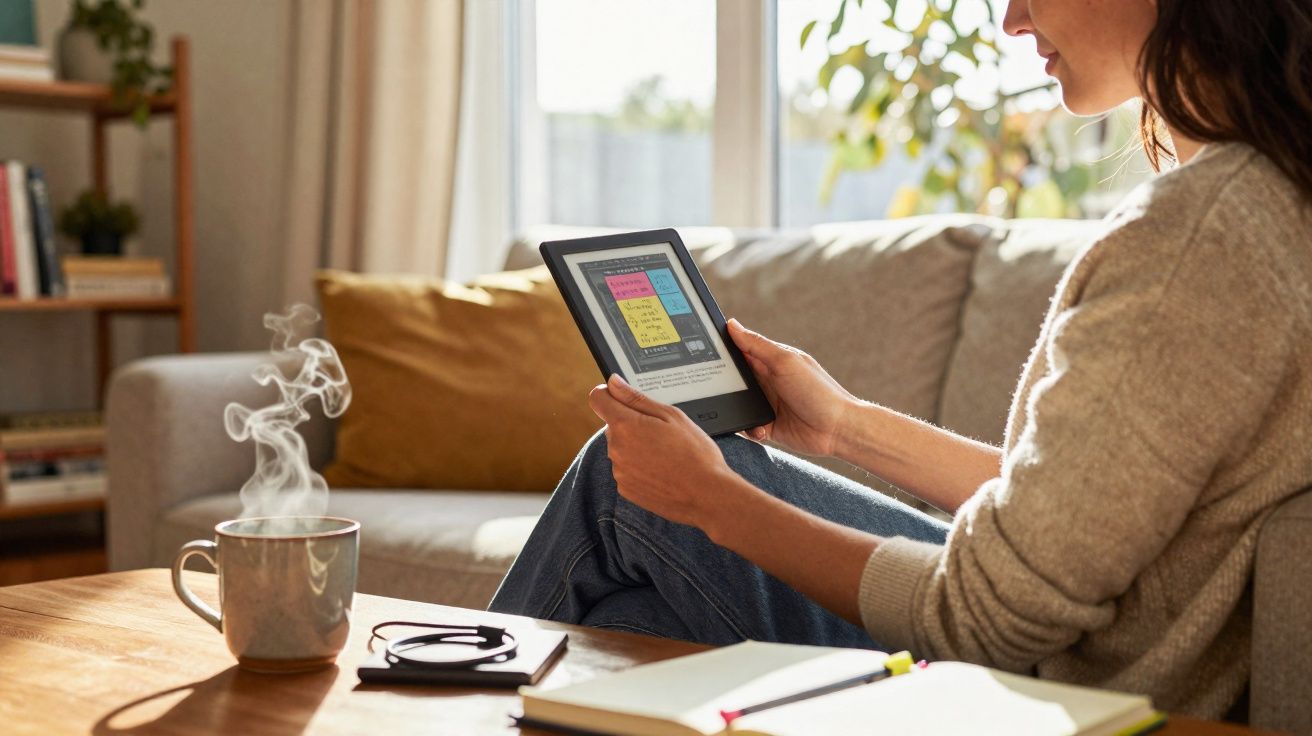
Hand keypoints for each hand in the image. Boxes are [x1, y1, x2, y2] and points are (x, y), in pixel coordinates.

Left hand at [588, 374, 738, 528]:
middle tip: (661, 432)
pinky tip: (662, 470)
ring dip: (636, 447)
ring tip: (665, 454)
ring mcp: (619, 471)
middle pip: (613, 425)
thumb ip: (636, 398)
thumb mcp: (671, 415)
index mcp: (625, 426)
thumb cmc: (694, 454)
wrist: (706, 495)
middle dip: (631, 424)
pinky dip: (639, 468)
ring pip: (621, 448)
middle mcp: (616, 449)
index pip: (598, 399)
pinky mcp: (625, 489)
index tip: (624, 399)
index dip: (610, 395)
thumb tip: (613, 383)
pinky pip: (627, 469)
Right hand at [728, 319, 859, 456]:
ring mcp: (767, 403)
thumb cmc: (817, 391)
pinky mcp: (767, 425)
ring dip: (735, 406)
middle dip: (724, 382)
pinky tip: (759, 427)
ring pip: (736, 401)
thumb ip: (756, 345)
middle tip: (716, 386)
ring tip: (743, 408)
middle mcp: (768, 380)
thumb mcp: (784, 362)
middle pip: (735, 377)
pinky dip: (747, 427)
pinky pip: (745, 425)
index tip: (705, 348)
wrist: (837, 429)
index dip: (724, 348)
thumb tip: (732, 324)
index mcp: (772, 360)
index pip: (741, 349)